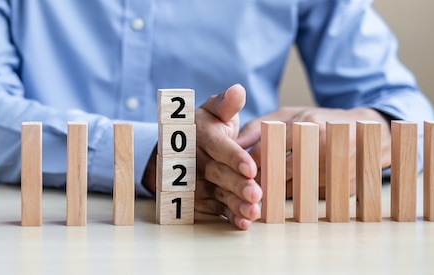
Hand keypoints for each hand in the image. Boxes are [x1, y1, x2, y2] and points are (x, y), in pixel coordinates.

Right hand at [194, 84, 261, 229]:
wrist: (177, 150)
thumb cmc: (204, 127)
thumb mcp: (212, 111)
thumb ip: (226, 103)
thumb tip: (237, 90)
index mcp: (201, 136)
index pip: (219, 147)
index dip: (235, 158)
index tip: (251, 167)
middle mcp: (195, 161)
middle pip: (218, 173)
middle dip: (237, 184)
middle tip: (256, 193)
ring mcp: (195, 181)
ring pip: (217, 193)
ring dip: (235, 204)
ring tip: (253, 211)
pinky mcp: (199, 198)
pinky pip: (215, 209)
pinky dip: (229, 217)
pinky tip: (243, 223)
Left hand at [237, 107, 391, 198]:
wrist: (372, 133)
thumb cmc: (321, 120)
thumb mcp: (290, 114)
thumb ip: (259, 126)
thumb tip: (233, 143)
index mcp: (306, 125)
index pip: (266, 151)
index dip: (248, 165)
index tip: (234, 172)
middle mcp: (321, 148)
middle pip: (278, 173)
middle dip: (258, 183)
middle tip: (242, 189)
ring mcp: (334, 169)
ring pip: (292, 190)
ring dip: (273, 195)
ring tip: (257, 195)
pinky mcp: (342, 188)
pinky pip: (308, 199)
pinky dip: (293, 200)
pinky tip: (282, 199)